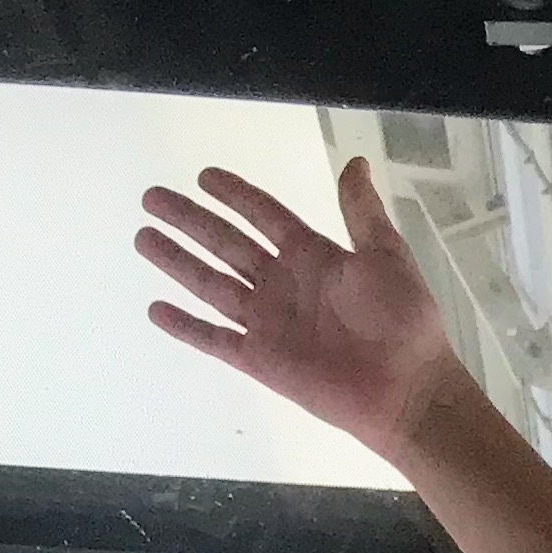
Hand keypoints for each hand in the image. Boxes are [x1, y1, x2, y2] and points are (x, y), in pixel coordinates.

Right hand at [136, 153, 461, 464]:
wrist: (409, 391)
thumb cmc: (406, 324)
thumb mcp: (387, 255)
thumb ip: (362, 211)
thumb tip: (356, 162)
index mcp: (312, 257)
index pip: (264, 215)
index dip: (235, 195)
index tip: (204, 176)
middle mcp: (284, 285)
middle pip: (225, 244)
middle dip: (188, 221)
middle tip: (152, 197)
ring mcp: (270, 323)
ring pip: (211, 284)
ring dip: (177, 262)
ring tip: (142, 238)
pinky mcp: (262, 361)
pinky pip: (216, 340)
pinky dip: (187, 327)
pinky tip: (156, 309)